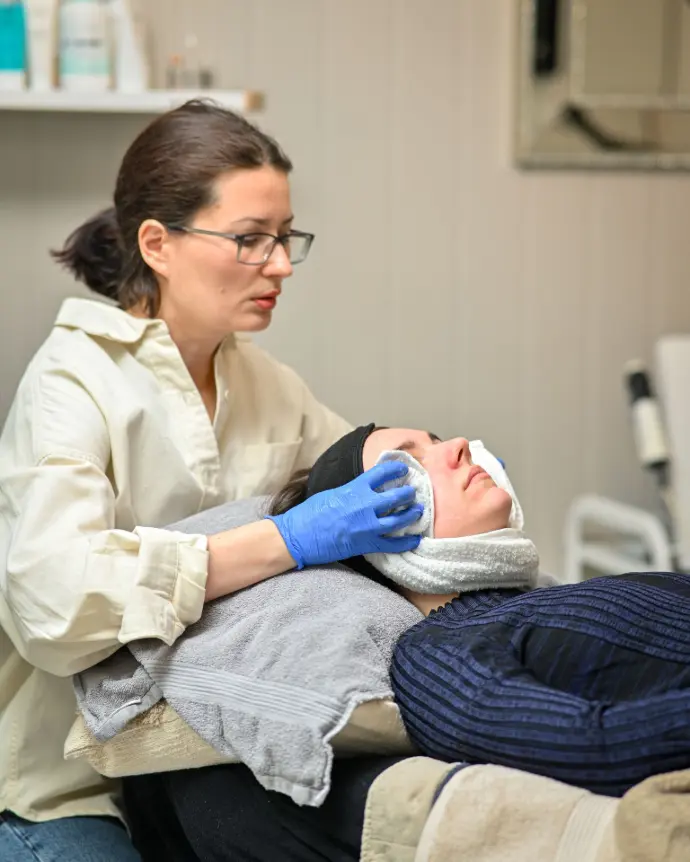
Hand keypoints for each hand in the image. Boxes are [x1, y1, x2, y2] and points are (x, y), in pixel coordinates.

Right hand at [267, 461, 423, 568]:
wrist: (299, 536)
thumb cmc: (310, 513)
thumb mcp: (332, 493)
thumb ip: (351, 490)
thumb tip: (362, 489)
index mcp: (354, 489)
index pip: (380, 473)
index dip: (395, 469)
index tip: (402, 468)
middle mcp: (364, 506)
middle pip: (395, 496)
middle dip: (408, 493)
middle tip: (413, 492)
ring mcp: (367, 526)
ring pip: (398, 519)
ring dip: (411, 514)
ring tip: (418, 511)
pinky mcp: (365, 544)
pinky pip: (391, 544)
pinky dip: (405, 542)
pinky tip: (414, 540)